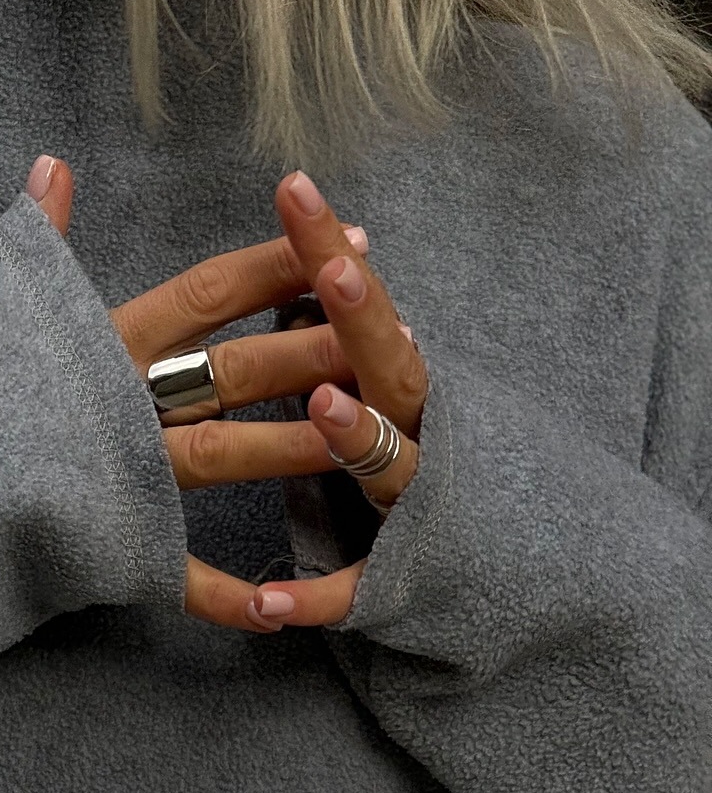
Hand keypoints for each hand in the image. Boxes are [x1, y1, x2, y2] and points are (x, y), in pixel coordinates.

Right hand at [24, 157, 425, 633]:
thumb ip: (36, 238)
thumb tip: (52, 166)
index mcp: (101, 342)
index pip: (208, 294)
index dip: (280, 267)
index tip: (347, 241)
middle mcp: (123, 405)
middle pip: (235, 372)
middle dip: (313, 352)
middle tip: (388, 336)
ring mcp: (120, 478)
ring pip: (225, 457)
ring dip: (298, 448)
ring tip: (369, 438)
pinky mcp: (108, 545)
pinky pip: (177, 576)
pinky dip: (227, 599)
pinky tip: (284, 610)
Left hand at [254, 170, 427, 629]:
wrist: (525, 565)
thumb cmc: (428, 466)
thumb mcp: (396, 394)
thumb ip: (358, 338)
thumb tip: (321, 264)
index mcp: (401, 384)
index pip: (363, 304)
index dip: (328, 251)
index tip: (293, 186)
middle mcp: (420, 433)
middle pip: (391, 368)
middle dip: (364, 321)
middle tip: (338, 272)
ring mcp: (418, 506)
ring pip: (388, 467)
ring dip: (355, 436)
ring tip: (323, 404)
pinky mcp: (405, 579)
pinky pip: (358, 588)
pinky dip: (316, 599)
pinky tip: (266, 605)